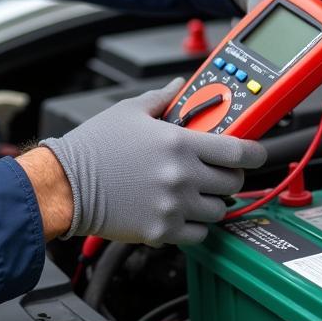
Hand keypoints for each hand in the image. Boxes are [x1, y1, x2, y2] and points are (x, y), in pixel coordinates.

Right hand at [39, 80, 266, 246]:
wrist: (66, 184)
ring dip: (211, 202)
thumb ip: (162, 98)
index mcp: (178, 143)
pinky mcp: (161, 231)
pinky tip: (178, 212)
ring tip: (191, 192)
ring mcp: (173, 207)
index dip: (254, 153)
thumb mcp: (129, 111)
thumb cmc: (94, 147)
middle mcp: (181, 176)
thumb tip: (179, 85)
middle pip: (232, 183)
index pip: (238, 151)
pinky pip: (197, 235)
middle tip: (214, 171)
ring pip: (217, 211)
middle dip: (228, 176)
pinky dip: (193, 226)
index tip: (255, 153)